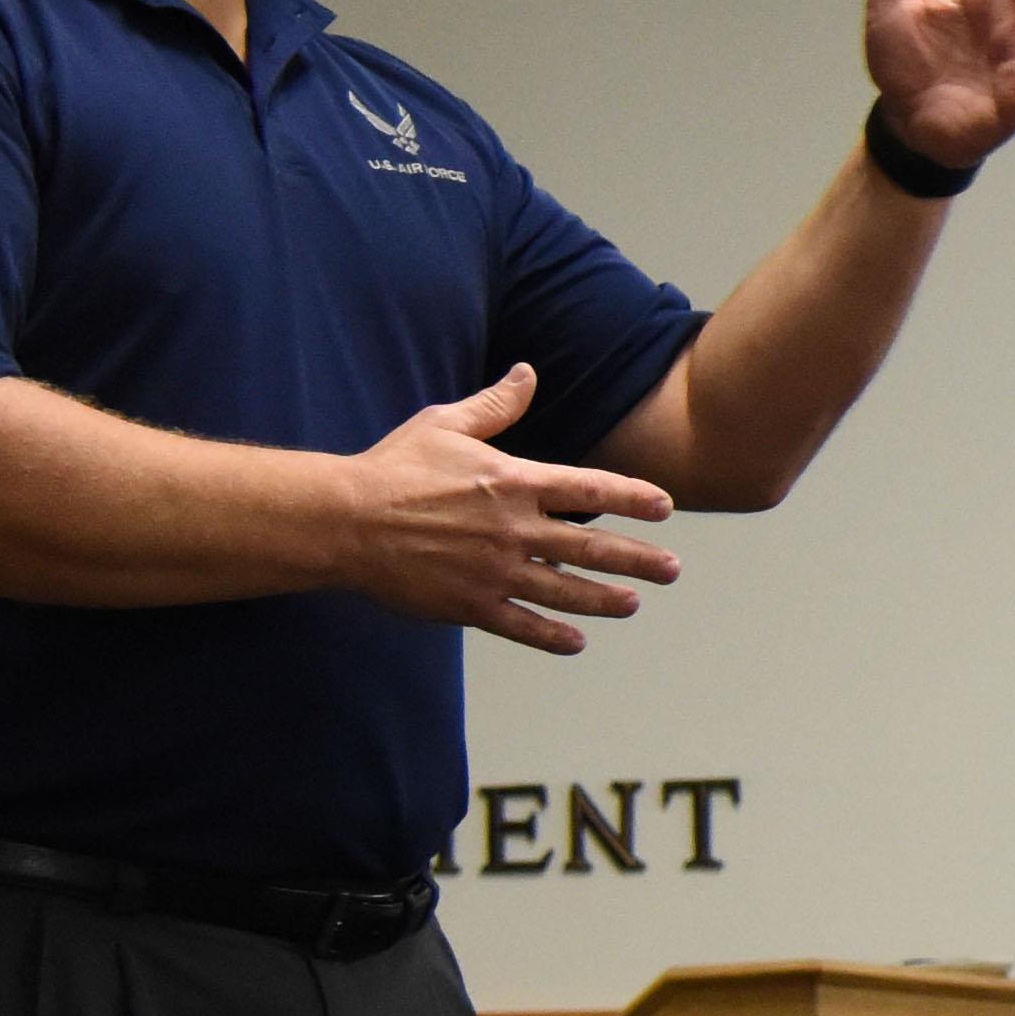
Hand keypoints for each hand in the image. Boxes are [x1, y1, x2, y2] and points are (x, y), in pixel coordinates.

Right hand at [345, 369, 681, 652]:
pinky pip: (521, 626)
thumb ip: (496, 405)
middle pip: (592, 548)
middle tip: (671, 569)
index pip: (589, 490)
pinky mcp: (469, 605)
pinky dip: (553, 636)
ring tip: (634, 603)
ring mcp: (494, 572)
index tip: (665, 506)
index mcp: (512, 482)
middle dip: (638, 559)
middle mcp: (512, 529)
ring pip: (565, 590)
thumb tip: (527, 373)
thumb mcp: (446, 424)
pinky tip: (577, 642)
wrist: (344, 521)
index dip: (633, 498)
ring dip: (605, 600)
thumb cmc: (393, 468)